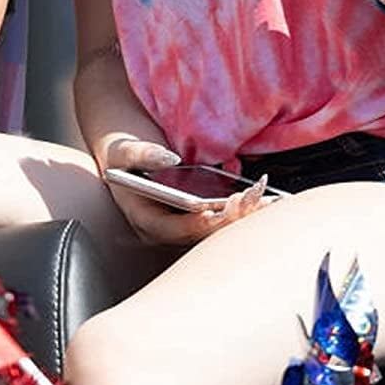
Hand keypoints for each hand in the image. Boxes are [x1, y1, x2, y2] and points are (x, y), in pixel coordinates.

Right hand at [100, 137, 270, 246]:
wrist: (125, 157)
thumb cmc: (122, 155)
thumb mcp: (123, 150)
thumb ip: (143, 153)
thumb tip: (170, 159)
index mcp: (145, 219)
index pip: (175, 228)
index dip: (196, 221)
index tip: (215, 209)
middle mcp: (168, 229)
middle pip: (203, 234)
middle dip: (227, 219)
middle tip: (248, 199)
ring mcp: (186, 226)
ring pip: (218, 232)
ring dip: (240, 218)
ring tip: (262, 199)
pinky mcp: (200, 218)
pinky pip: (223, 221)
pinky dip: (242, 212)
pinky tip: (262, 200)